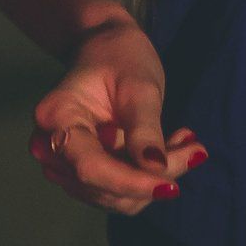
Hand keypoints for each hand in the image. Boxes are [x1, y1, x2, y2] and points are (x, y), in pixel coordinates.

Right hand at [28, 10, 209, 215]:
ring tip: (187, 144)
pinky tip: (172, 148)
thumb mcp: (140, 85)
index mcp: (56, 116)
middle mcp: (50, 146)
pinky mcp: (83, 172)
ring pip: (112, 197)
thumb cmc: (121, 57)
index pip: (89, 167)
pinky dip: (148, 178)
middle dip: (151, 179)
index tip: (171, 185)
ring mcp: (64, 163)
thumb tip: (156, 171)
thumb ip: (145, 128)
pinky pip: (117, 190)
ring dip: (154, 179)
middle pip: (101, 186)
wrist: (107, 48)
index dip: (130, 182)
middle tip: (195, 149)